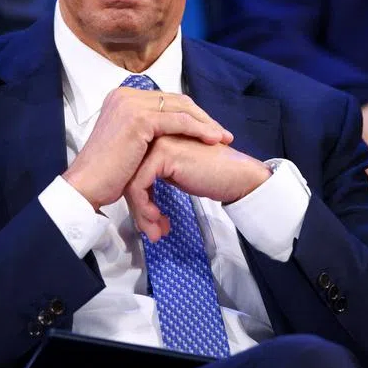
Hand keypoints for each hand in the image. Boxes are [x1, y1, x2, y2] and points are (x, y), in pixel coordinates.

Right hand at [63, 88, 233, 211]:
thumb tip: (169, 130)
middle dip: (202, 117)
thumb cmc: (106, 173)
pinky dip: (199, 129)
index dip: (190, 113)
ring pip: (180, 108)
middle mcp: (125, 94)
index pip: (165, 99)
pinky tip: (214, 140)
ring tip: (224, 138)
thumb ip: (145, 132)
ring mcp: (131, 104)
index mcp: (122, 97)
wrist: (87, 185)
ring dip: (206, 123)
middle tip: (222, 134)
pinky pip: (179, 121)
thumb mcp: (127, 144)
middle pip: (175, 100)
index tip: (209, 129)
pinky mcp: (139, 118)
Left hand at [125, 136, 270, 241]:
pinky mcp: (163, 154)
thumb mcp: (176, 174)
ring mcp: (158, 142)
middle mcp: (154, 135)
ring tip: (155, 232)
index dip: (138, 200)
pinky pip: (139, 184)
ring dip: (142, 212)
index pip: (132, 170)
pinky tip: (158, 220)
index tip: (148, 223)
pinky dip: (145, 207)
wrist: (238, 176)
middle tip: (150, 232)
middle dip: (138, 209)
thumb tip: (134, 198)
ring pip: (131, 181)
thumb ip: (154, 176)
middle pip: (129, 176)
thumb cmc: (213, 176)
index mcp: (156, 137)